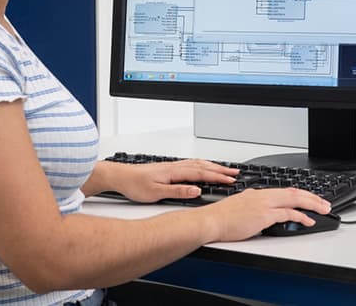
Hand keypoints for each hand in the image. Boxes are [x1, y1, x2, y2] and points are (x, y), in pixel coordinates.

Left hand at [113, 159, 238, 202]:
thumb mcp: (156, 193)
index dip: (218, 176)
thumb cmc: (135, 185)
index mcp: (174, 172)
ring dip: (213, 166)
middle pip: (203, 166)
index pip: (201, 173)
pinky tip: (203, 168)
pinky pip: (191, 164)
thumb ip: (177, 191)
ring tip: (224, 169)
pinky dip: (202, 165)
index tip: (231, 179)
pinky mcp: (169, 168)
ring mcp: (172, 166)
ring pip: (197, 163)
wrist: (120, 176)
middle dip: (220, 169)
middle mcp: (175, 167)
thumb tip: (196, 191)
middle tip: (235, 173)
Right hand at [199, 188, 332, 241]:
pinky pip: (288, 213)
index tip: (310, 199)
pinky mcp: (264, 215)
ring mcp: (263, 204)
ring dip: (312, 204)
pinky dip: (301, 216)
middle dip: (312, 197)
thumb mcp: (239, 209)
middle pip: (294, 192)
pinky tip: (309, 221)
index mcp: (256, 193)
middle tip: (325, 203)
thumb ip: (253, 209)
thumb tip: (261, 217)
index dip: (300, 194)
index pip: (284, 191)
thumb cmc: (219, 218)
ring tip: (323, 209)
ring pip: (295, 199)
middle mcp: (262, 195)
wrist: (210, 221)